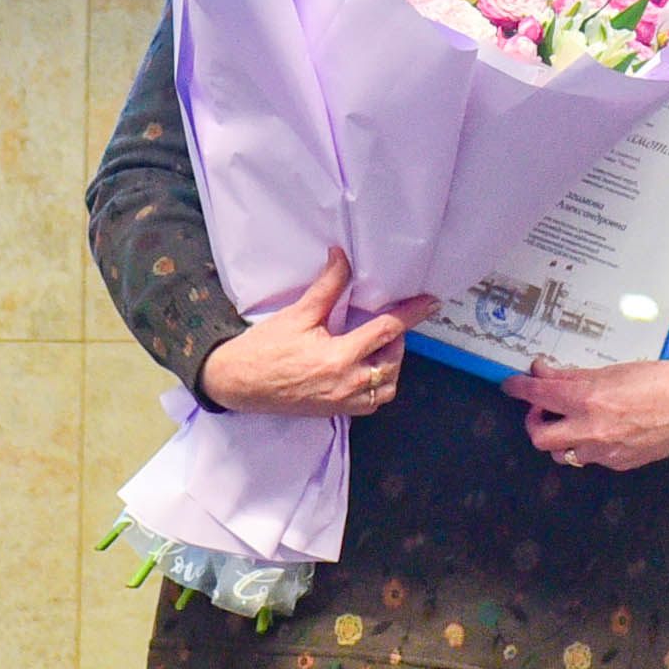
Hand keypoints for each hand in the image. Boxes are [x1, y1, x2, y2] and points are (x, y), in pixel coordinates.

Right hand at [196, 250, 433, 417]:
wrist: (238, 383)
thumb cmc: (265, 348)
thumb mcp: (298, 313)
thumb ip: (327, 286)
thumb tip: (342, 256)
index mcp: (338, 358)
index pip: (387, 331)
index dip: (411, 313)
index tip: (430, 302)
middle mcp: (346, 385)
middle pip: (393, 362)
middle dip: (397, 341)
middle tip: (388, 323)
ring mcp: (341, 403)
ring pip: (386, 388)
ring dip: (390, 366)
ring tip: (378, 346)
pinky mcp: (334, 412)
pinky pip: (370, 403)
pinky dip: (377, 386)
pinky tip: (366, 368)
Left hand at [503, 355, 668, 474]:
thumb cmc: (657, 379)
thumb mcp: (611, 370)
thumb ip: (573, 375)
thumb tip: (543, 371)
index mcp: (588, 398)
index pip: (539, 394)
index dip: (519, 388)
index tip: (510, 385)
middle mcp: (591, 429)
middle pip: (539, 437)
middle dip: (534, 422)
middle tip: (543, 409)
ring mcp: (604, 451)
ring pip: (562, 454)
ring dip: (560, 438)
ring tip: (572, 420)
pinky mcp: (617, 464)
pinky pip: (590, 458)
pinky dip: (587, 445)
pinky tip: (602, 430)